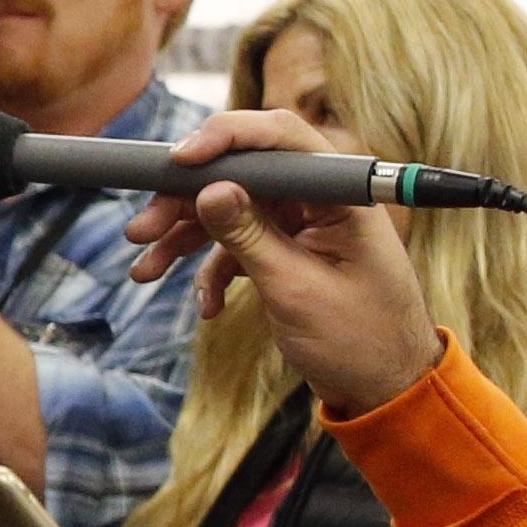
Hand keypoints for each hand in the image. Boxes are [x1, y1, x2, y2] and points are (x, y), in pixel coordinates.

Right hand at [125, 109, 443, 415]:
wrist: (385, 387)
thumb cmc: (361, 340)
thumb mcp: (296, 289)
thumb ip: (250, 237)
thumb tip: (208, 190)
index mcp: (339, 194)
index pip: (279, 139)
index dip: (223, 140)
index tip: (176, 162)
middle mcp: (319, 198)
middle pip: (241, 174)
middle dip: (186, 200)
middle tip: (141, 229)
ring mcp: (302, 224)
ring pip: (229, 210)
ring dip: (185, 238)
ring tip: (146, 268)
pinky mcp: (287, 249)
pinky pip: (236, 245)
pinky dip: (213, 271)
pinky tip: (204, 305)